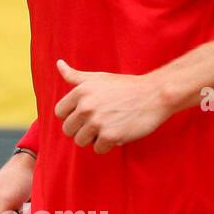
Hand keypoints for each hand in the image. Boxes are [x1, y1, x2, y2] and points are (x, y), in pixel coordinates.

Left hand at [53, 59, 175, 153]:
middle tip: (99, 122)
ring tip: (107, 128)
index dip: (72, 116)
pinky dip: (107, 145)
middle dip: (81, 129)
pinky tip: (118, 133)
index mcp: (80, 91)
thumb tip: (58, 64)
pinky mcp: (110, 136)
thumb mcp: (98, 78)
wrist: (155, 95)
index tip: (85, 114)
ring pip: (80, 141)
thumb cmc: (125, 86)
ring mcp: (97, 122)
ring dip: (93, 139)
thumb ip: (75, 75)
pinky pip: (98, 149)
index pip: (60, 113)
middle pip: (68, 130)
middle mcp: (86, 106)